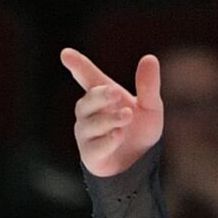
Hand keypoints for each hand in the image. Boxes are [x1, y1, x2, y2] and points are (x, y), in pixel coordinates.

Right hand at [60, 48, 163, 176]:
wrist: (141, 163)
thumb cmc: (140, 130)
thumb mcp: (150, 107)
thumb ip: (148, 86)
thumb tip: (150, 58)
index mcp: (103, 96)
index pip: (87, 77)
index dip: (77, 65)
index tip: (66, 54)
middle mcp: (90, 113)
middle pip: (87, 100)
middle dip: (99, 95)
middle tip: (115, 92)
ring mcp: (87, 134)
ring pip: (90, 124)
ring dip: (108, 119)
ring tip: (127, 116)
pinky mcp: (91, 155)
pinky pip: (94, 147)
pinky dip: (107, 140)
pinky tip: (119, 135)